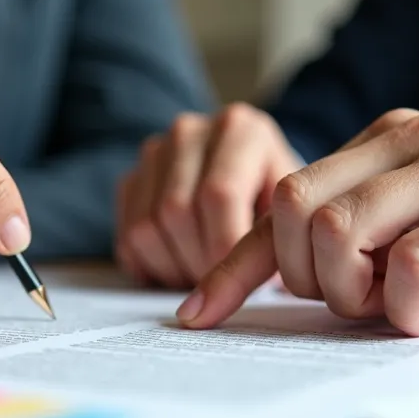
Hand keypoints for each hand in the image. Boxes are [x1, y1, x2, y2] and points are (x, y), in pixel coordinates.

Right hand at [116, 103, 301, 286]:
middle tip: (221, 288)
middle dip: (198, 264)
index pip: (219, 193)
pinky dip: (149, 265)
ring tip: (203, 278)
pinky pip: (126, 235)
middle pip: (177, 211)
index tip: (237, 281)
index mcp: (240, 129)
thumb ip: (279, 240)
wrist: (254, 179)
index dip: (224, 247)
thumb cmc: (279, 201)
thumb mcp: (291, 212)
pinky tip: (180, 269)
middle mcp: (191, 131)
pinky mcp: (132, 177)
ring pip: (146, 227)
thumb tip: (266, 287)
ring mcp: (155, 152)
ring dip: (172, 269)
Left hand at [175, 109, 418, 335]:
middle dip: (306, 277)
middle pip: (297, 210)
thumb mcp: (412, 234)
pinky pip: (414, 260)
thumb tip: (273, 286)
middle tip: (353, 302)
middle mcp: (412, 138)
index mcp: (380, 140)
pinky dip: (405, 302)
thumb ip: (353, 241)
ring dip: (351, 291)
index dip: (232, 265)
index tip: (197, 315)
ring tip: (394, 307)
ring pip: (341, 229)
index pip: (280, 200)